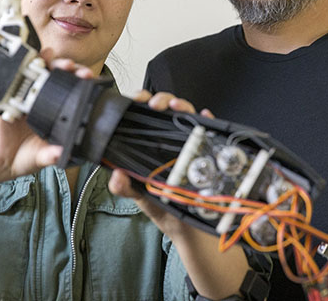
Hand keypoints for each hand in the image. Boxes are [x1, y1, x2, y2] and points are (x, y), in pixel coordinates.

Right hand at [0, 56, 96, 185]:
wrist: (2, 162)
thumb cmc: (26, 156)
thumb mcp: (42, 158)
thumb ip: (51, 156)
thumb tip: (60, 154)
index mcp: (55, 111)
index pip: (71, 89)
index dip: (79, 81)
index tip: (87, 76)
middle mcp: (42, 100)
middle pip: (57, 75)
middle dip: (66, 66)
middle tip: (71, 66)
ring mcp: (25, 98)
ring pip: (37, 72)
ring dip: (44, 61)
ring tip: (49, 57)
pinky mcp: (8, 100)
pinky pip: (12, 81)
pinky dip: (18, 69)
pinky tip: (23, 61)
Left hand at [107, 90, 210, 236]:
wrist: (189, 229)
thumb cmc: (166, 208)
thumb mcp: (141, 196)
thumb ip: (125, 187)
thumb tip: (116, 176)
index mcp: (152, 147)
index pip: (145, 118)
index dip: (140, 103)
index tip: (134, 100)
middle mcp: (172, 141)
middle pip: (167, 110)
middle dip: (161, 99)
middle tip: (153, 103)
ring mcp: (191, 144)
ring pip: (188, 115)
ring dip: (182, 105)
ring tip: (174, 106)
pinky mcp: (209, 151)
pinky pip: (212, 131)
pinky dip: (208, 120)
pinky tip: (204, 116)